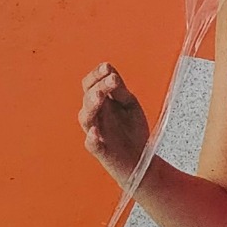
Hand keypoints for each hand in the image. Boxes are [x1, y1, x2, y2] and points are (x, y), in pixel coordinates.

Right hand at [79, 62, 150, 188]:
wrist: (141, 159)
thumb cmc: (132, 131)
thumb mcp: (130, 105)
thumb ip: (121, 92)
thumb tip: (112, 75)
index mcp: (102, 102)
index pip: (90, 84)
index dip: (96, 75)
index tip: (107, 67)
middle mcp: (95, 115)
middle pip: (88, 97)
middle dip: (99, 86)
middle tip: (112, 80)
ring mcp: (96, 132)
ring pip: (86, 118)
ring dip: (92, 105)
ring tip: (99, 96)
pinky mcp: (100, 150)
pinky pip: (92, 144)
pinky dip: (92, 138)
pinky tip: (96, 133)